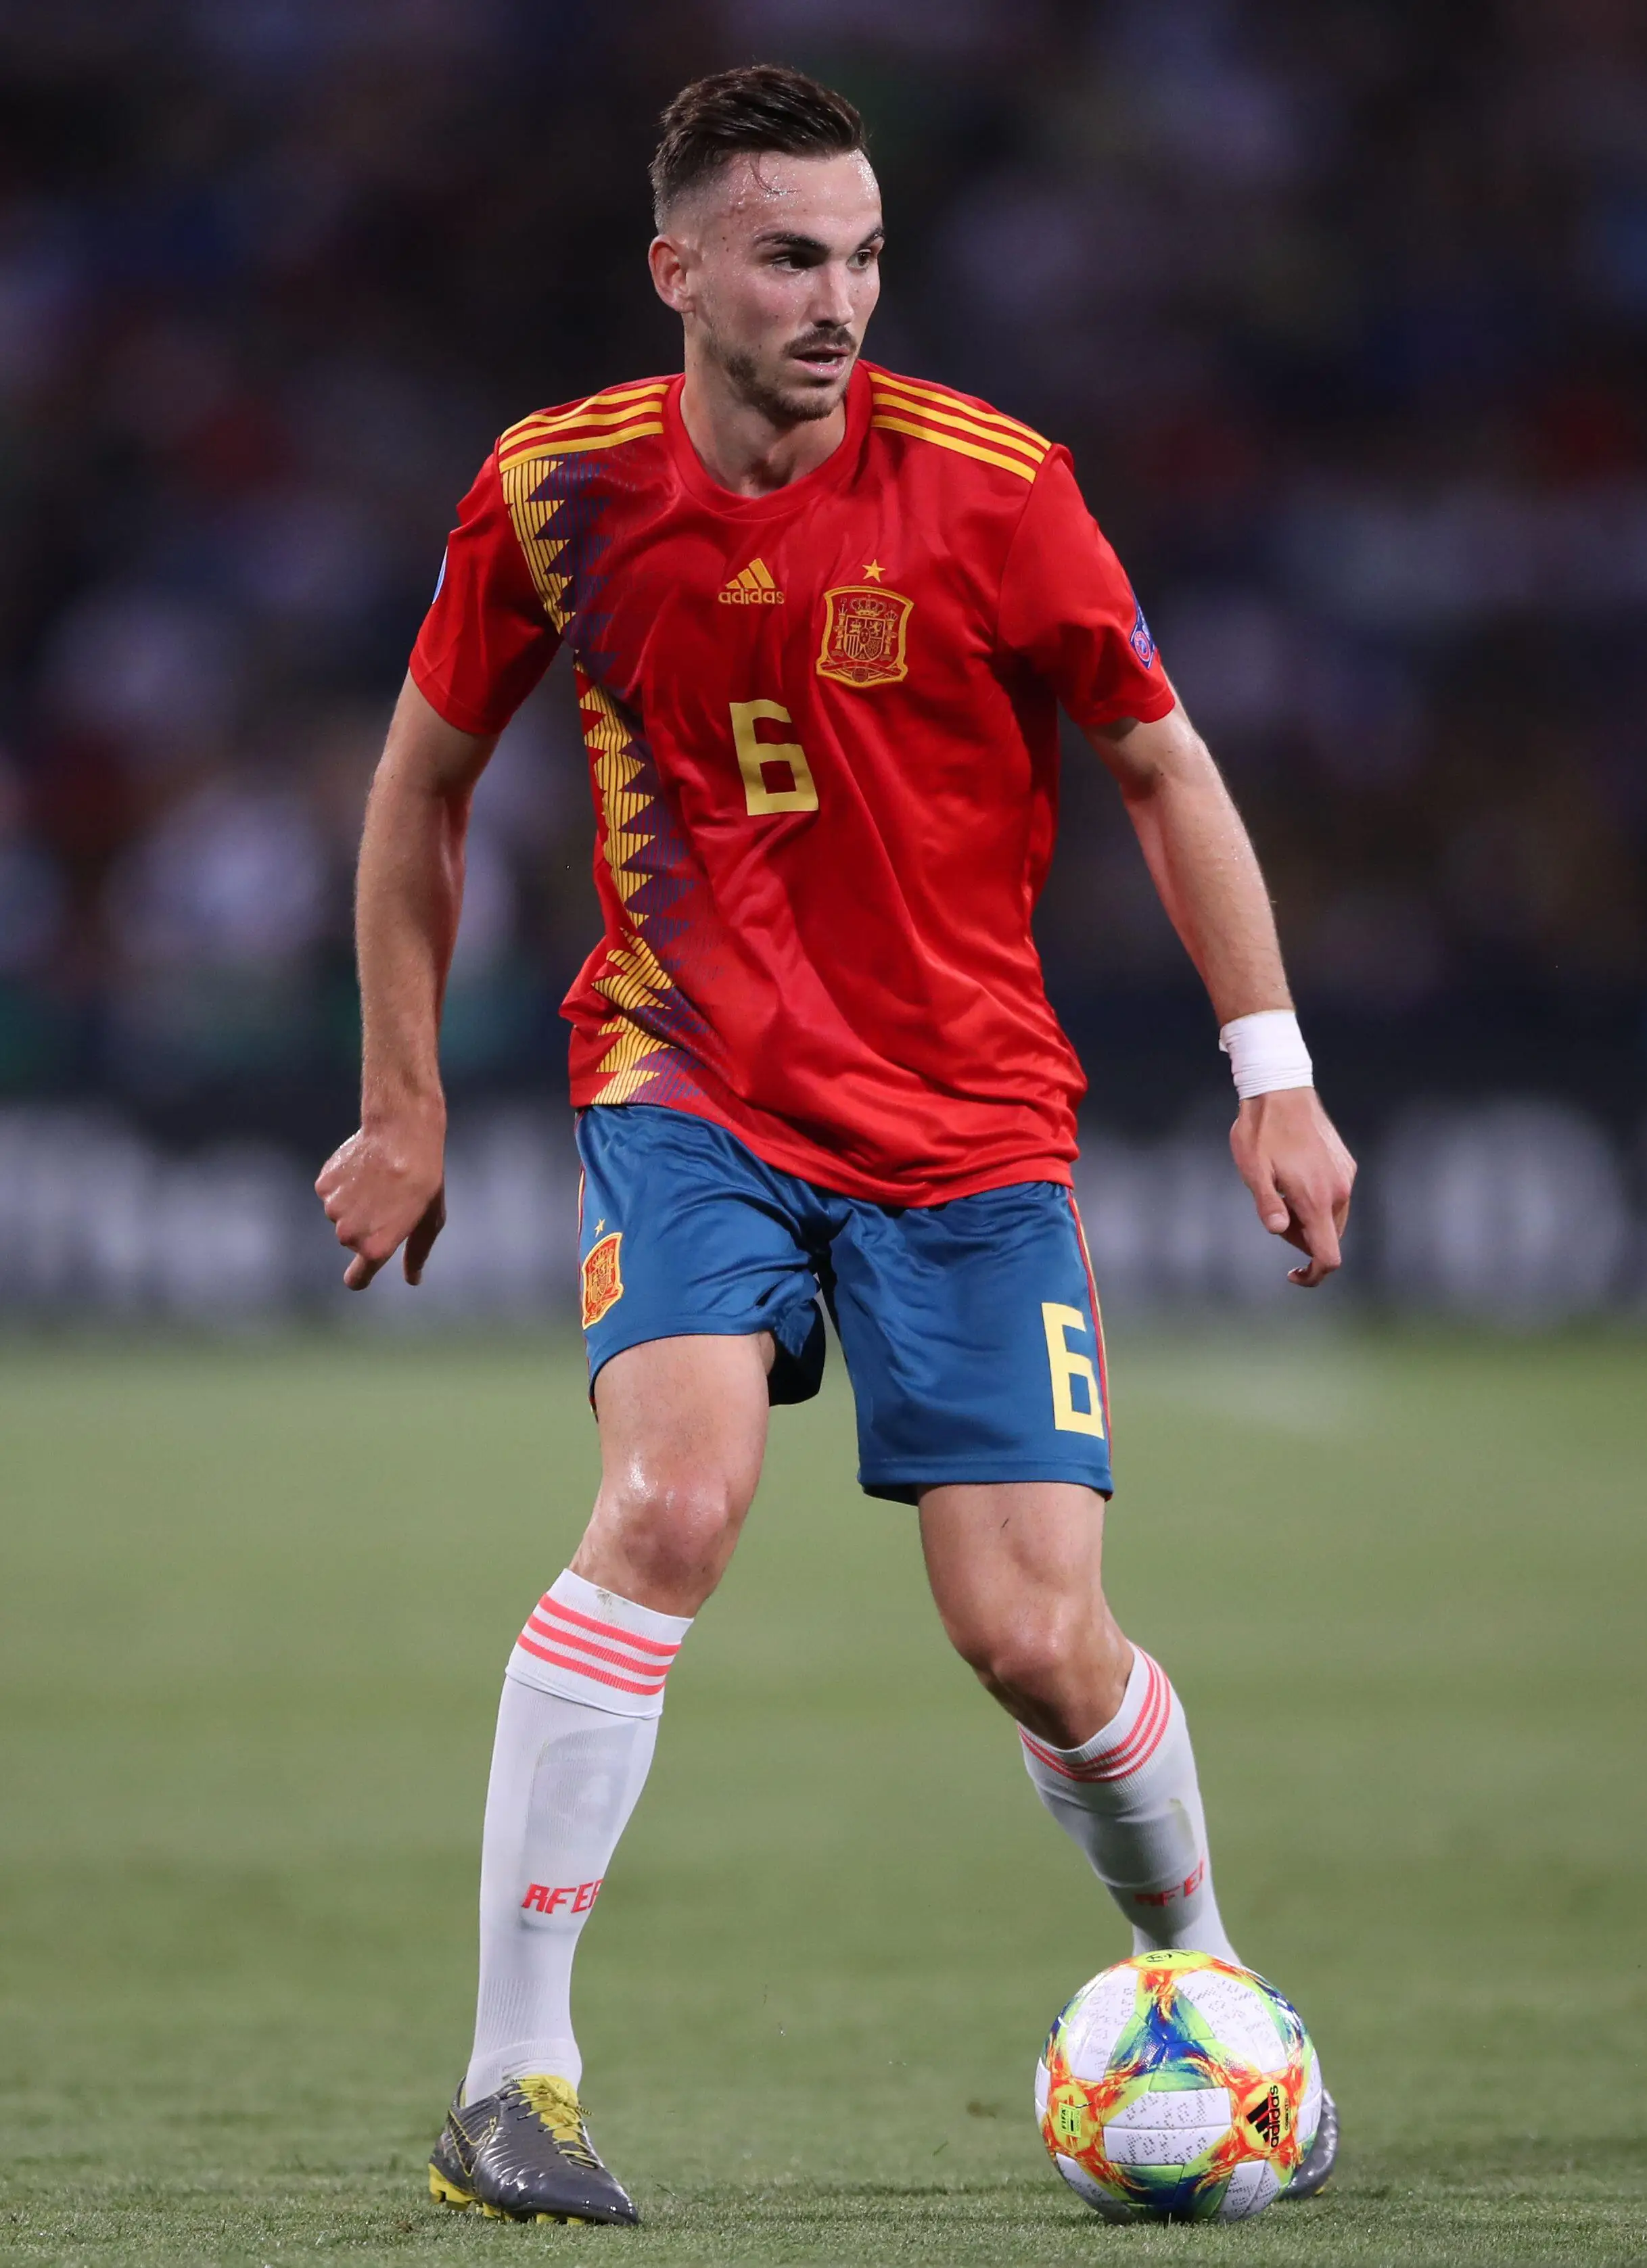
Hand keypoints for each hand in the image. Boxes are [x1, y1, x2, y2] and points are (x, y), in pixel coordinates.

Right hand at [315, 1111, 445, 1290]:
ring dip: (356, 1204)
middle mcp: (348, 1234)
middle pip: (352, 1241)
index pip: (357, 1279)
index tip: (361, 1273)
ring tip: (379, 1181)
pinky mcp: (323, 1185)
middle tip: (390, 1201)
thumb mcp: (429, 1221)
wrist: (401, 1134)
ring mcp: (332, 1209)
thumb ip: (417, 1254)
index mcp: (374, 1248)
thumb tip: (413, 1279)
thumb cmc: (423, 1180)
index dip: (359, 1277)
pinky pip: (332, 1193)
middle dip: (368, 1227)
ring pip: (341, 1215)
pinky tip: (364, 1168)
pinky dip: (345, 1184)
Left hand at [1230, 1089, 1356, 1288]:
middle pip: (1327, 1238)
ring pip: (1331, 1217)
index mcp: (1316, 1199)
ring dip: (1308, 1218)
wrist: (1282, 1090)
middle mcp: (1339, 1191)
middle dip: (1301, 1238)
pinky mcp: (1346, 1164)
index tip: (1293, 1274)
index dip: (1314, 1275)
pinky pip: (1335, 1195)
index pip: (1329, 1256)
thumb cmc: (1261, 1132)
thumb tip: (1278, 1230)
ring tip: (1281, 1189)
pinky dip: (1316, 1199)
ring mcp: (1345, 1176)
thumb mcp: (1253, 1171)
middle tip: (1273, 1211)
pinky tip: (1293, 1175)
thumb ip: (1267, 1204)